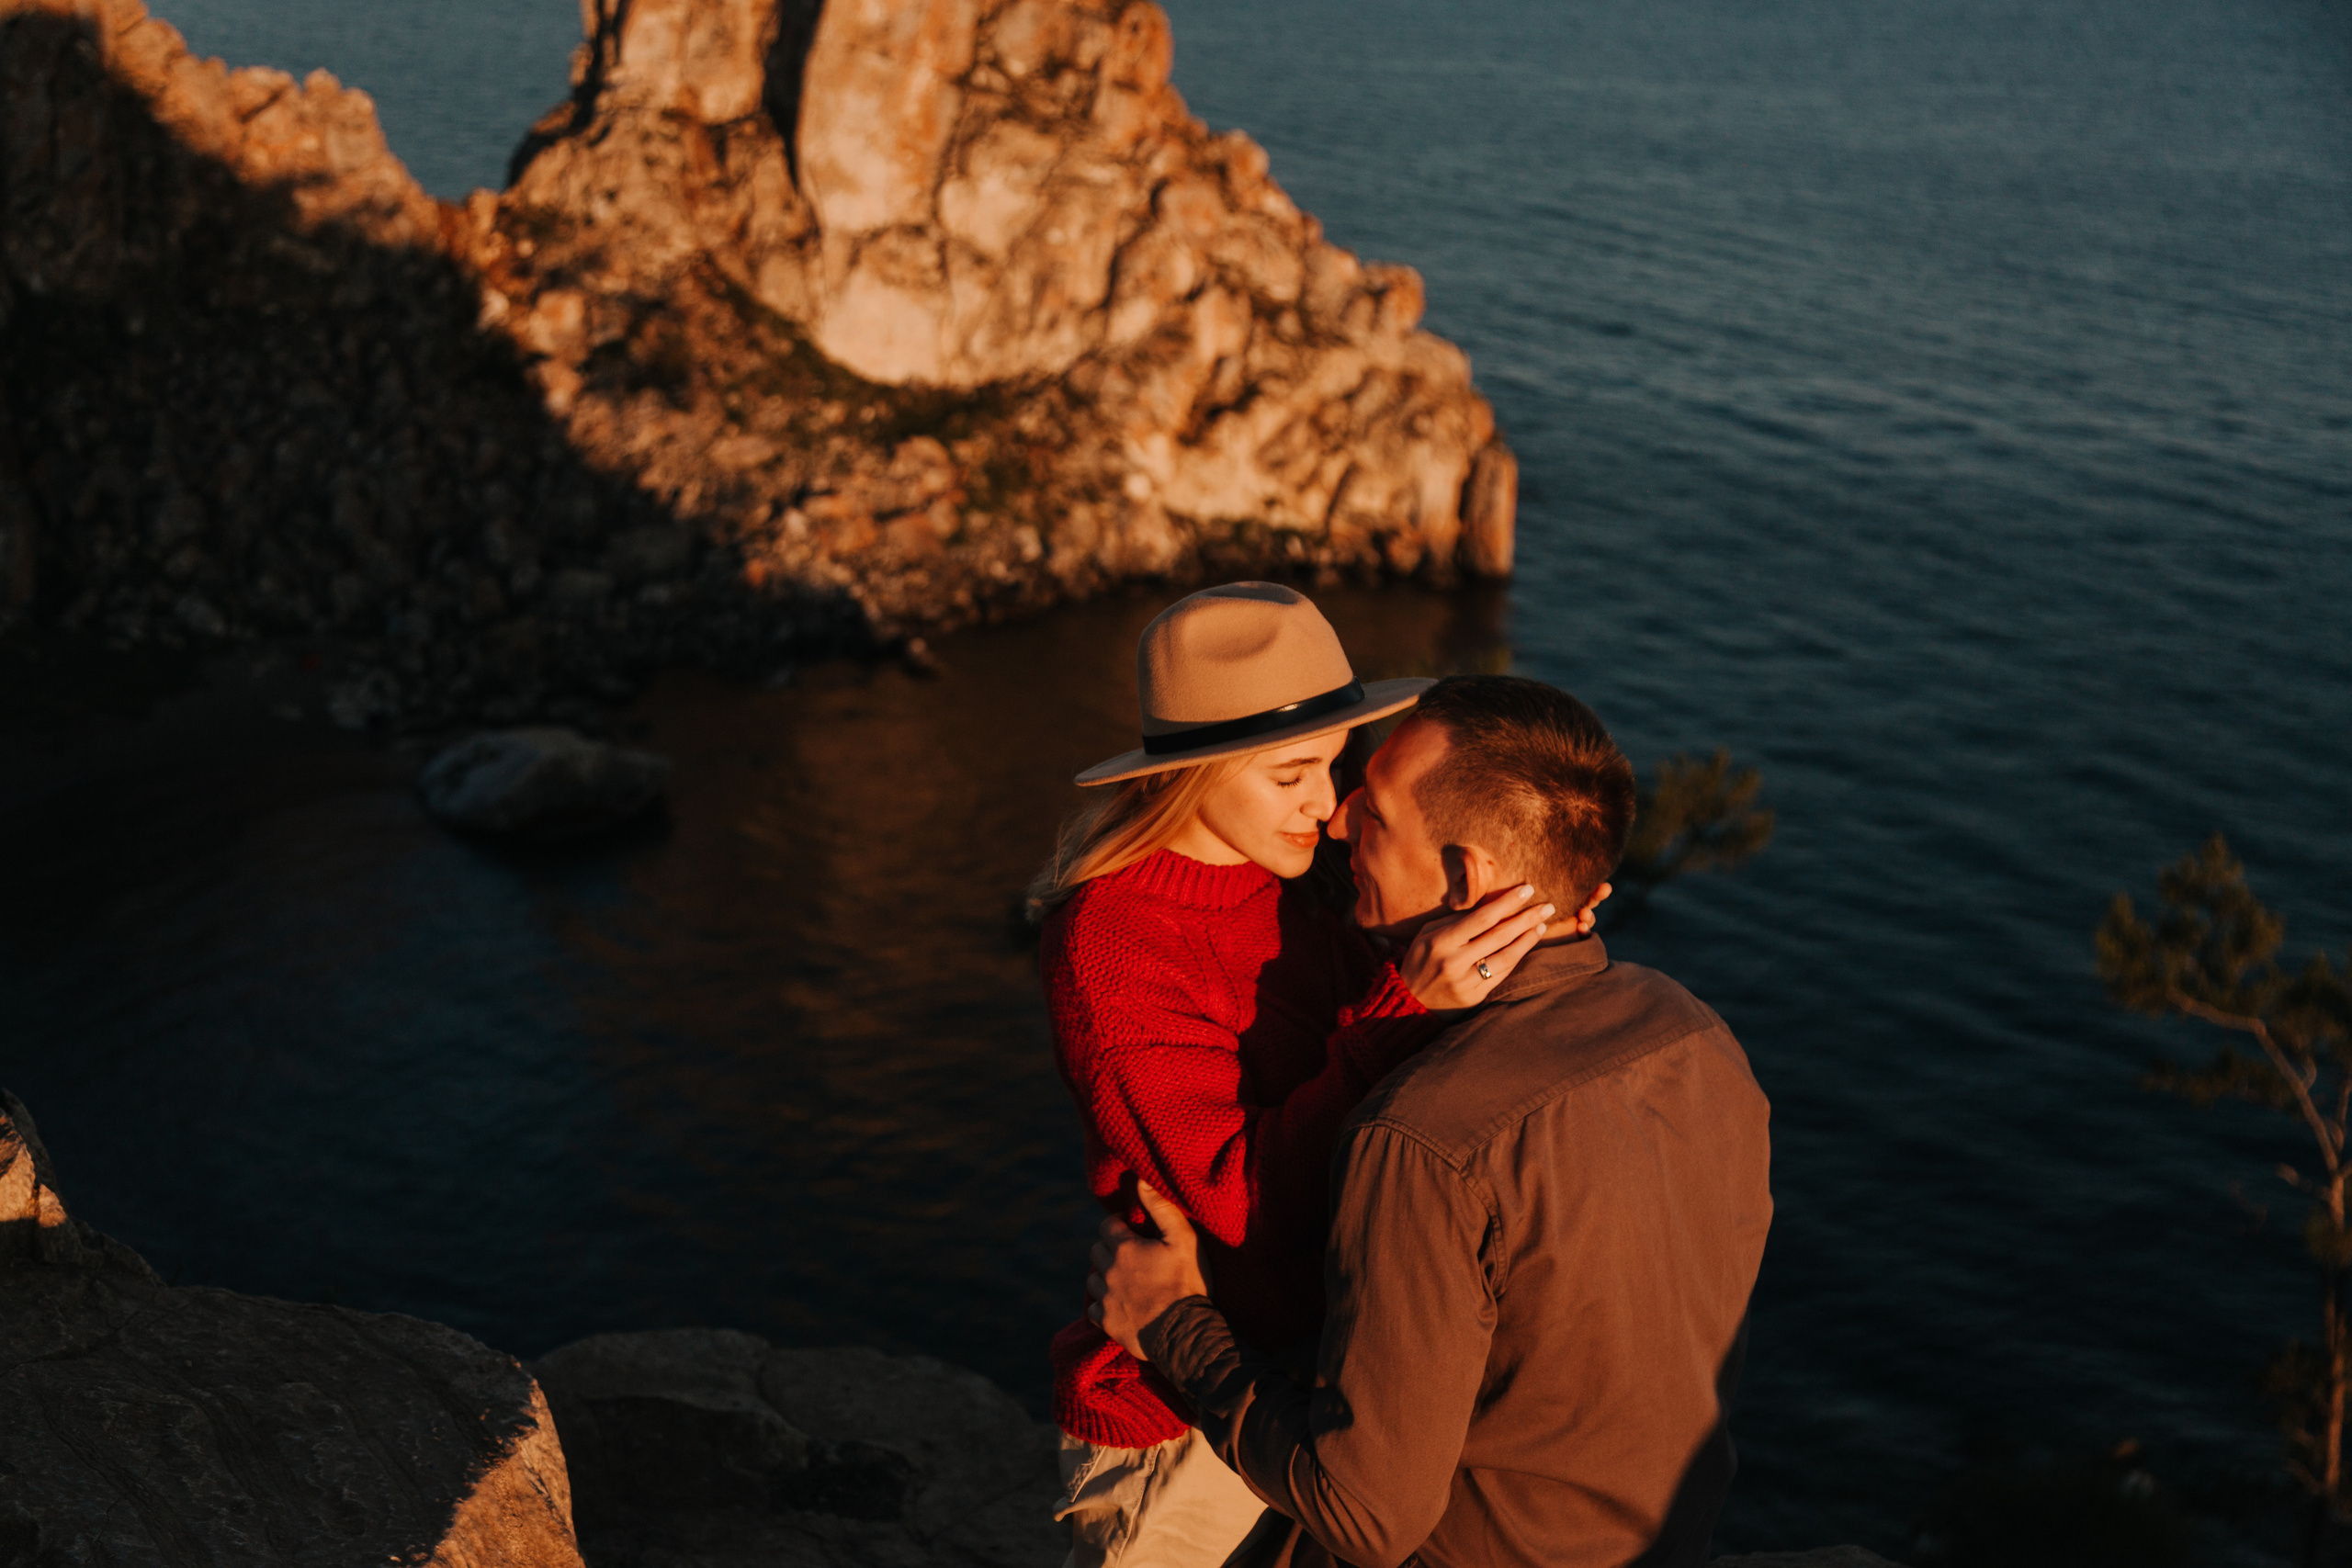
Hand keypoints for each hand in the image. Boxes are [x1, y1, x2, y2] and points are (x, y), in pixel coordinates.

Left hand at [1086, 1182, 1207, 1360]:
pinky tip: (1119, 1305)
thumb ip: (1160, 1207)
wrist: (1187, 1334)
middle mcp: (1109, 1272)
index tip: (1132, 1229)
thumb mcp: (1183, 1239)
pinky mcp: (1107, 1323)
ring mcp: (1106, 1299)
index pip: (1107, 1225)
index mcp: (1125, 1248)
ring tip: (1124, 1279)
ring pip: (1092, 1279)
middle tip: (1131, 1254)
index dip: (1119, 1223)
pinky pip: (1093, 1309)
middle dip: (1110, 1247)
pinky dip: (1102, 1305)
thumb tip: (1140, 1180)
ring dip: (1103, 1275)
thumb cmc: (1189, 1283)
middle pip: (1097, 1250)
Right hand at [1397, 884, 1554, 1009]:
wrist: (1409, 999)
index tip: (1527, 890)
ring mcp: (1466, 982)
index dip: (1507, 903)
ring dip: (1528, 939)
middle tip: (1547, 907)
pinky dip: (1517, 957)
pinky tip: (1527, 944)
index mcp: (1441, 941)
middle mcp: (1454, 962)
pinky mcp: (1475, 997)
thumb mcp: (1429, 933)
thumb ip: (1457, 920)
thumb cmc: (1421, 958)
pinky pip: (1502, 974)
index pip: (1482, 918)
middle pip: (1499, 936)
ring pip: (1506, 957)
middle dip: (1526, 918)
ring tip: (1542, 925)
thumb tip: (1492, 904)